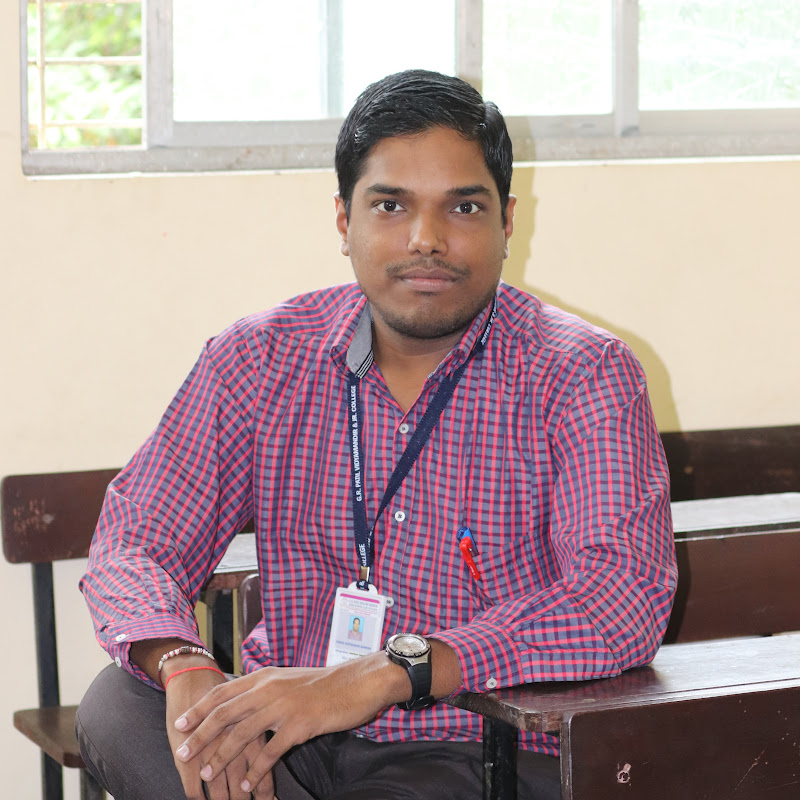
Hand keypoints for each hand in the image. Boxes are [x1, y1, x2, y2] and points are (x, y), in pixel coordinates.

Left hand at [173, 653, 408, 793]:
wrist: (358, 682)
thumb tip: (242, 704)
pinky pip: (270, 752)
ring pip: (242, 734)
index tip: (179, 724)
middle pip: (225, 713)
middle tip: (182, 754)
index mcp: (265, 676)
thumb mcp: (289, 680)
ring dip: (222, 756)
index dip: (199, 709)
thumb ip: (266, 690)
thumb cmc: (324, 684)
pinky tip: (247, 785)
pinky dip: (255, 770)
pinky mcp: (300, 724)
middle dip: (200, 735)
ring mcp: (284, 706)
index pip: (223, 692)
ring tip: (207, 775)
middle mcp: (269, 688)